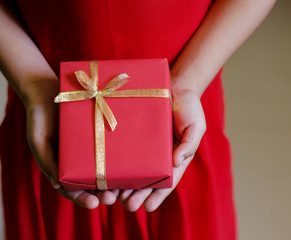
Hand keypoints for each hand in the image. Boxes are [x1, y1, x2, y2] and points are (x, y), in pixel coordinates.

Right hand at [21, 77, 117, 208]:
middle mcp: (77, 162)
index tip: (93, 204)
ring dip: (113, 181)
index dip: (82, 199)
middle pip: (91, 184)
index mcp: (61, 168)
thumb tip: (57, 185)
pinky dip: (118, 159)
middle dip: (101, 194)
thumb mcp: (38, 141)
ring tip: (123, 188)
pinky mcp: (99, 134)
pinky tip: (128, 164)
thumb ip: (46, 162)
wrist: (47, 91)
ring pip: (103, 170)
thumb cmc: (38, 118)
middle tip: (112, 198)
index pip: (71, 189)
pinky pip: (110, 149)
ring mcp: (89, 149)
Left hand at [118, 90, 205, 211]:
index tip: (148, 208)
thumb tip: (177, 162)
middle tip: (128, 206)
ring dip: (124, 186)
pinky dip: (116, 165)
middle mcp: (157, 156)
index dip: (157, 196)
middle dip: (137, 195)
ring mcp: (143, 147)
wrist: (174, 85)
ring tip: (115, 197)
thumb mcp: (196, 126)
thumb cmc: (189, 107)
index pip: (166, 182)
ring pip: (132, 171)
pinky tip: (107, 176)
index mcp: (174, 158)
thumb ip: (190, 145)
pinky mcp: (131, 136)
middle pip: (146, 181)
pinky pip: (123, 153)